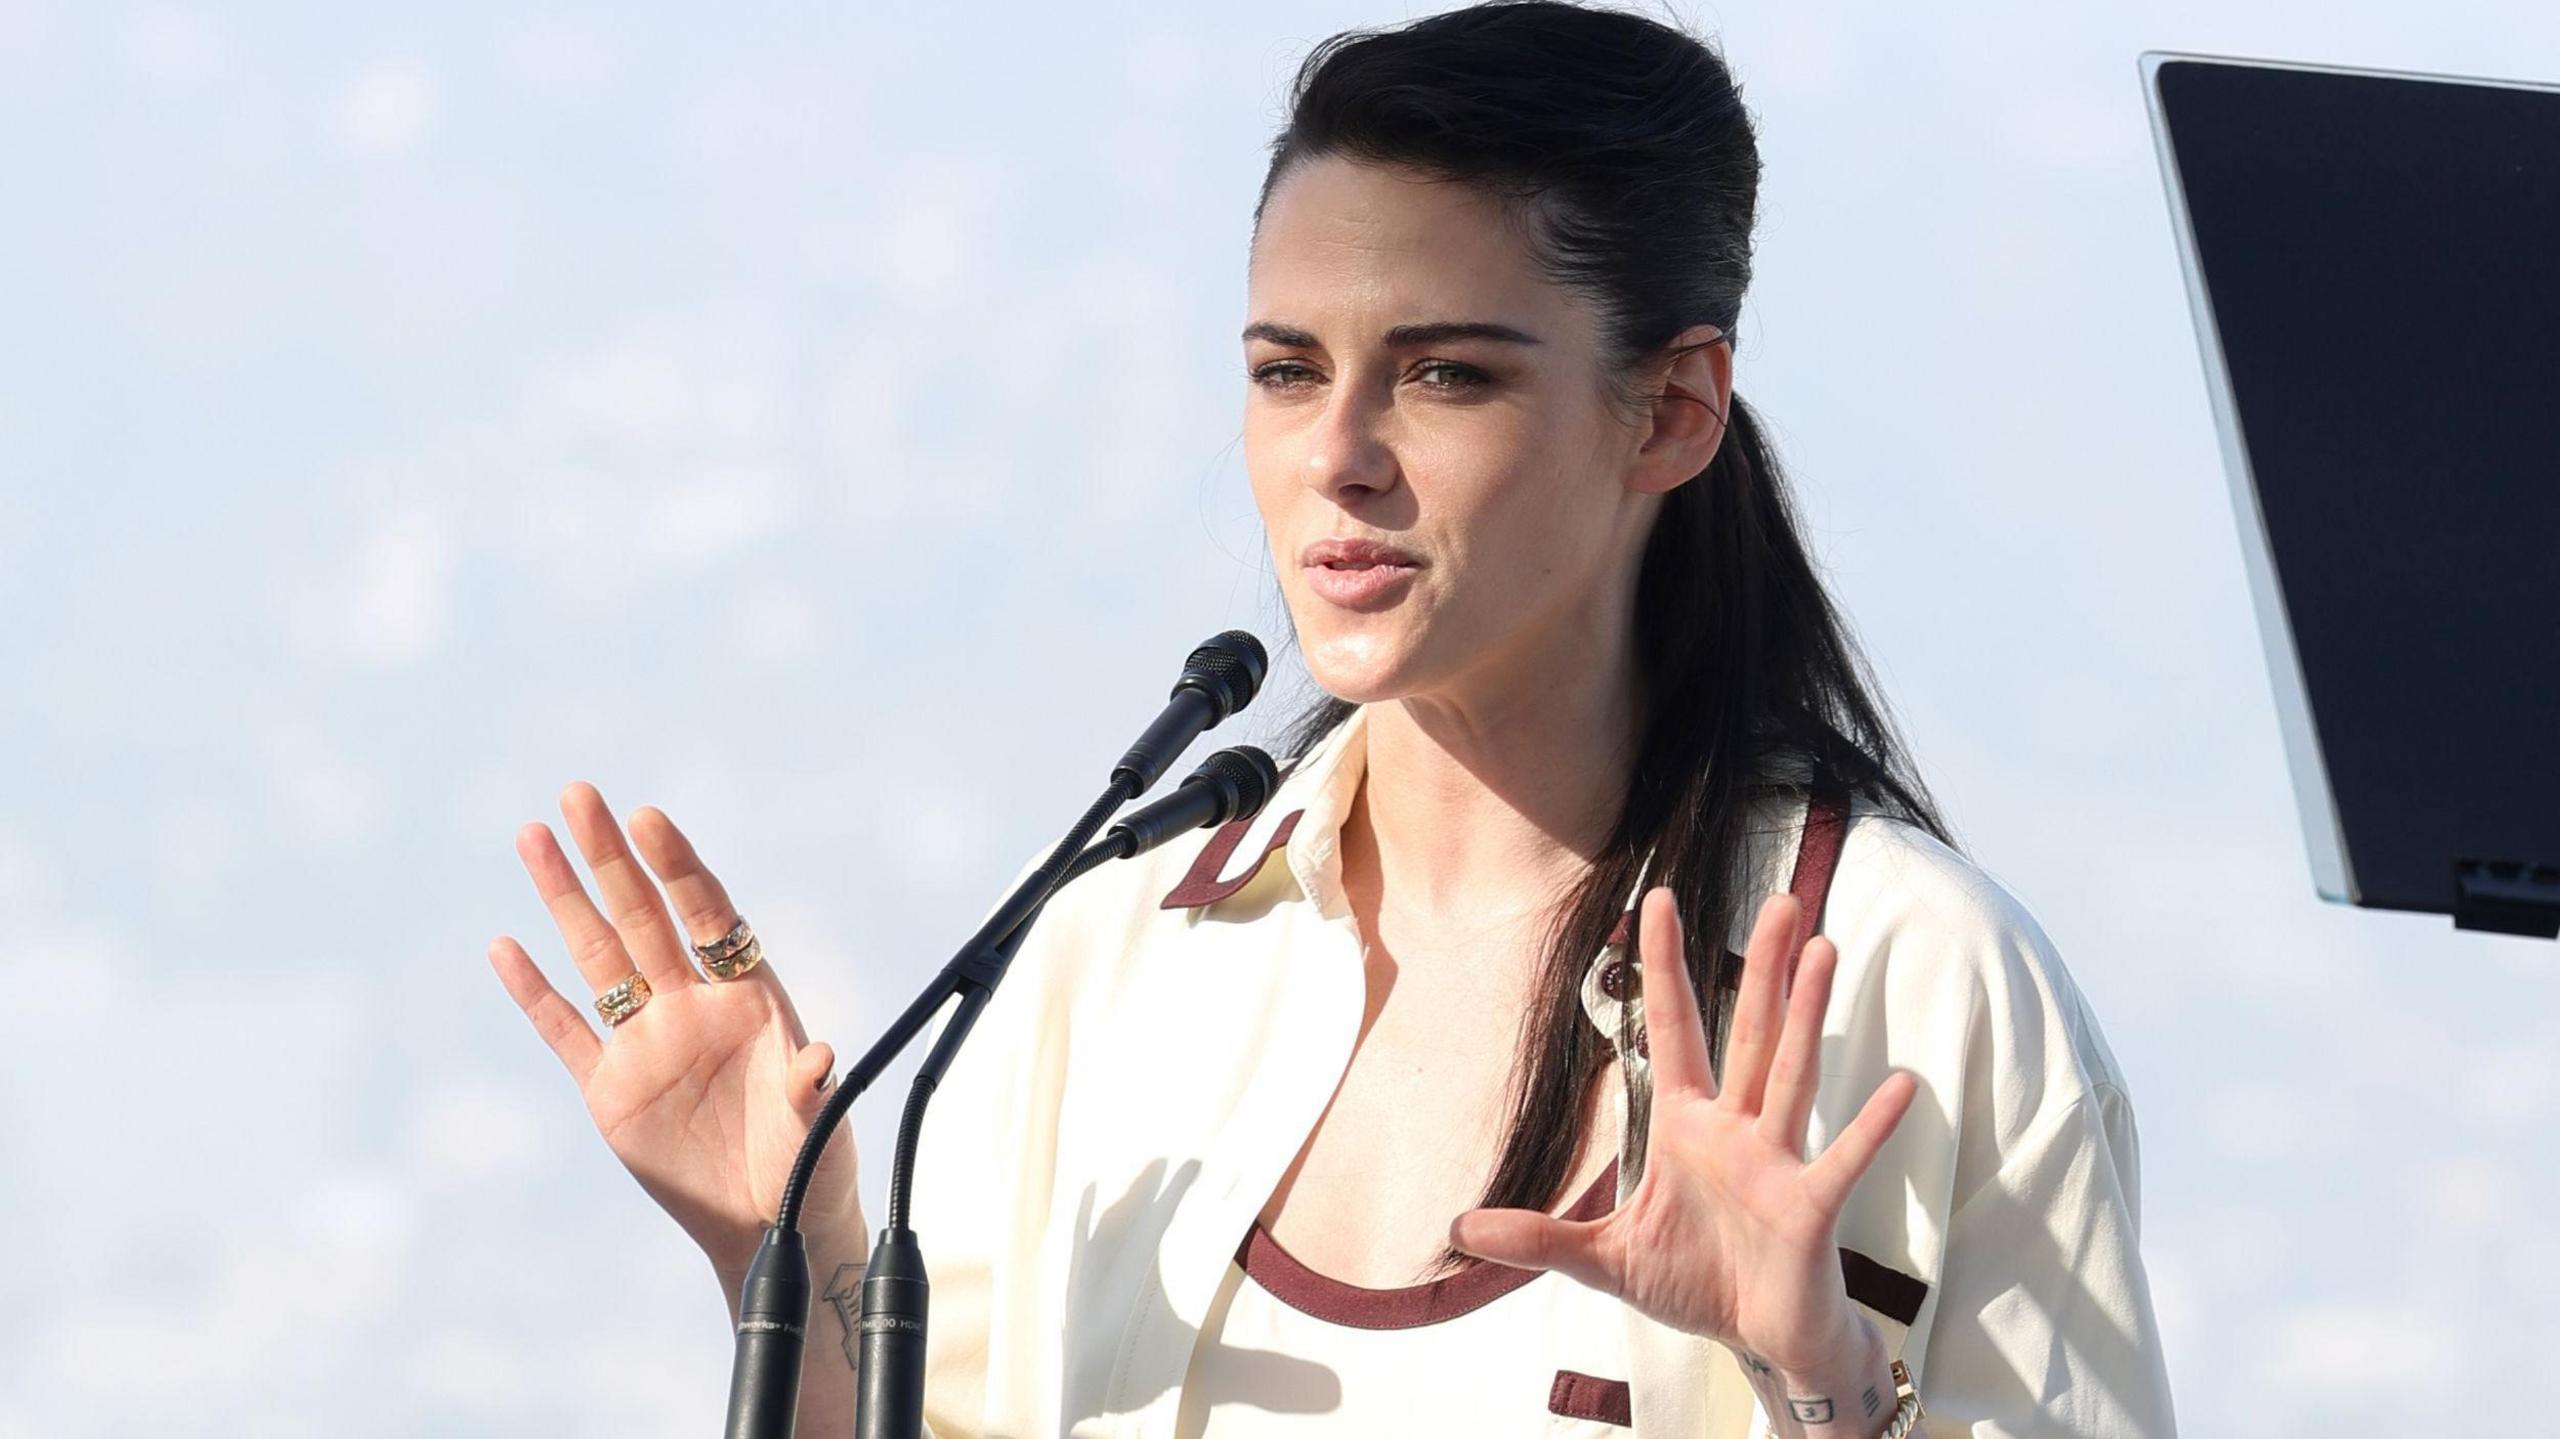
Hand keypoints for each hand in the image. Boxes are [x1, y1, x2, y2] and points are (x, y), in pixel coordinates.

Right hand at [487, 782, 862, 1281]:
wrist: (771, 1222)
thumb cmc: (809, 1165)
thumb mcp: (818, 1126)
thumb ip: (810, 1088)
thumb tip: (818, 1056)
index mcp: (748, 997)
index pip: (708, 915)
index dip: (679, 867)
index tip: (650, 818)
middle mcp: (692, 1004)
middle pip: (643, 915)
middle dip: (610, 856)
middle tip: (578, 793)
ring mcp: (647, 1041)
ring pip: (598, 955)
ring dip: (565, 899)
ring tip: (534, 836)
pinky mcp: (610, 1088)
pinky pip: (565, 1031)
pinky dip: (535, 992)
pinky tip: (505, 946)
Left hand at [1451, 884, 1916, 1377]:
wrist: (1757, 1341)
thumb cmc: (1694, 1284)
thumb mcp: (1603, 1259)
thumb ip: (1536, 1238)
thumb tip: (1456, 1228)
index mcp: (1685, 1127)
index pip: (1672, 1028)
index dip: (1662, 968)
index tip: (1659, 898)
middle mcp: (1734, 1129)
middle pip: (1747, 1032)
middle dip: (1761, 968)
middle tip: (1781, 898)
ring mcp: (1776, 1162)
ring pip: (1790, 1075)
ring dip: (1807, 1016)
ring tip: (1823, 950)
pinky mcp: (1808, 1208)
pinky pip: (1841, 1160)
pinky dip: (1871, 1126)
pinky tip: (1902, 1085)